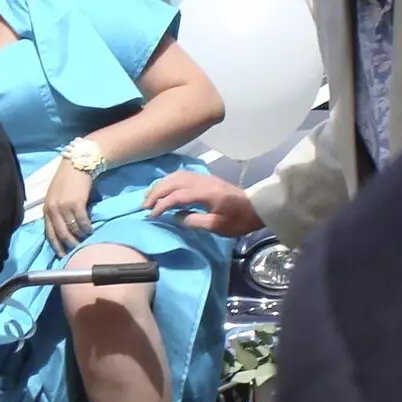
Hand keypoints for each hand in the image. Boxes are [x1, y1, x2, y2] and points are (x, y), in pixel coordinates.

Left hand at [43, 161, 94, 256]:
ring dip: (80, 237)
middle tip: (77, 249)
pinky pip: (82, 222)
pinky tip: (91, 229)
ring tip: (86, 238)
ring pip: (73, 230)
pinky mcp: (77, 203)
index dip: (56, 246)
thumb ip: (55, 211)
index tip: (62, 255)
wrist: (77, 164)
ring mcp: (64, 207)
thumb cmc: (67, 180)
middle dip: (70, 244)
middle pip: (61, 234)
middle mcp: (53, 209)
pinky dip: (87, 228)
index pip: (49, 233)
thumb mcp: (55, 196)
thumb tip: (62, 229)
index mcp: (46, 209)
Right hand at [143, 172, 262, 236]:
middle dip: (156, 193)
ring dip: (161, 185)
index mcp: (206, 194)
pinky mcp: (205, 179)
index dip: (162, 205)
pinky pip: (182, 175)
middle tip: (144, 206)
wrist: (257, 208)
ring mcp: (204, 178)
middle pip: (173, 182)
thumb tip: (175, 217)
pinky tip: (164, 188)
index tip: (152, 215)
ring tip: (150, 196)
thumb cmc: (238, 220)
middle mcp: (203, 182)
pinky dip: (169, 181)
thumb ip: (194, 221)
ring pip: (176, 176)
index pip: (177, 196)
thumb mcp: (217, 226)